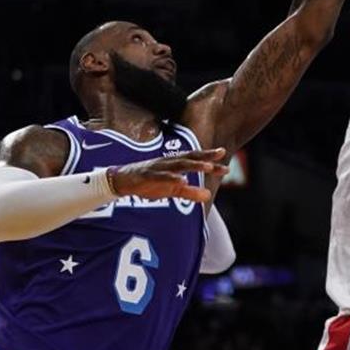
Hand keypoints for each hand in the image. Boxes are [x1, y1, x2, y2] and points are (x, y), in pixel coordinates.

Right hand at [110, 148, 228, 202]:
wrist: (124, 181)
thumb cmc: (150, 183)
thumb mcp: (173, 190)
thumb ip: (190, 192)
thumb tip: (208, 195)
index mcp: (176, 164)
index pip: (197, 160)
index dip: (211, 161)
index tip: (226, 165)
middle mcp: (170, 162)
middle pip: (191, 156)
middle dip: (206, 155)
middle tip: (221, 154)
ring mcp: (159, 167)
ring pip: (179, 164)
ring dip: (194, 164)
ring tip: (208, 167)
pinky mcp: (149, 174)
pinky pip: (162, 176)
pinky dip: (172, 177)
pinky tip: (182, 180)